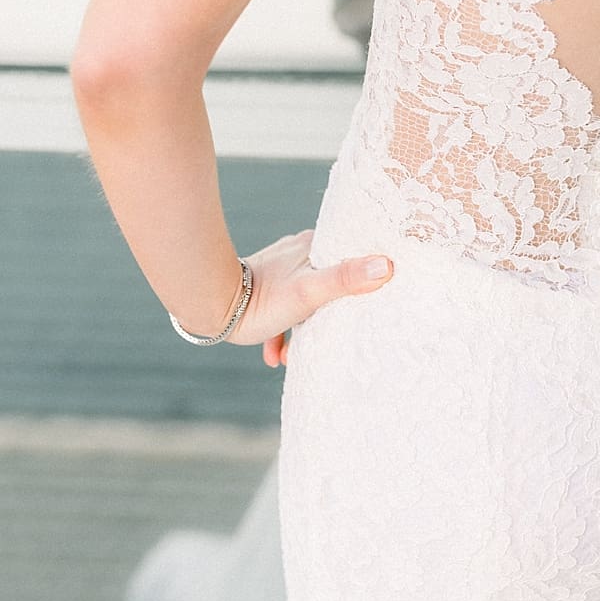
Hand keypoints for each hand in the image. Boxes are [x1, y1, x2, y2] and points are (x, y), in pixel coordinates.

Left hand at [222, 227, 393, 367]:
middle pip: (329, 281)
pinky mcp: (263, 289)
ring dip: (304, 327)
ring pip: (305, 300)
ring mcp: (280, 270)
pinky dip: (282, 333)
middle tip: (334, 335)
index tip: (374, 297)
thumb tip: (386, 265)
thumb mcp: (310, 292)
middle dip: (331, 311)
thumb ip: (346, 279)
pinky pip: (281, 311)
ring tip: (297, 352)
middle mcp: (298, 252)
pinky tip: (276, 355)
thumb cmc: (263, 298)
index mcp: (313, 245)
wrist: (212, 304)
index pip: (350, 255)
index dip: (364, 275)